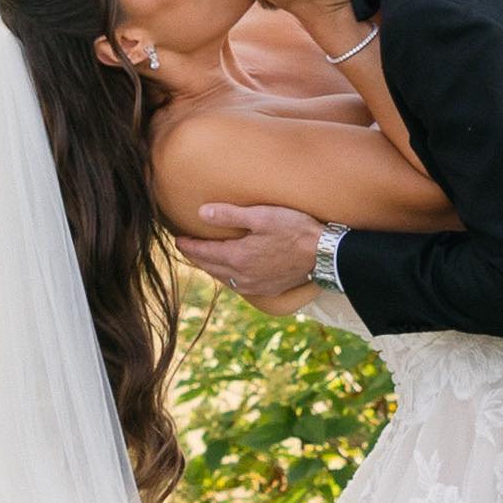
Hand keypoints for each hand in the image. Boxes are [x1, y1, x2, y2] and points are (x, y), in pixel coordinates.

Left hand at [176, 201, 326, 304]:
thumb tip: (201, 213)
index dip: (188, 245)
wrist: (324, 254)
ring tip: (205, 259)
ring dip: (212, 268)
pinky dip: (228, 276)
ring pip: (224, 278)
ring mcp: (255, 286)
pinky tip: (231, 271)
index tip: (178, 239)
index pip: (204, 252)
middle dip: (197, 257)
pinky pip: (239, 285)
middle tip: (186, 248)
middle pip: (210, 267)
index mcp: (237, 258)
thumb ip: (230, 215)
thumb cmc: (295, 229)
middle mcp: (242, 277)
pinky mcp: (268, 290)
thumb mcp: (261, 216)